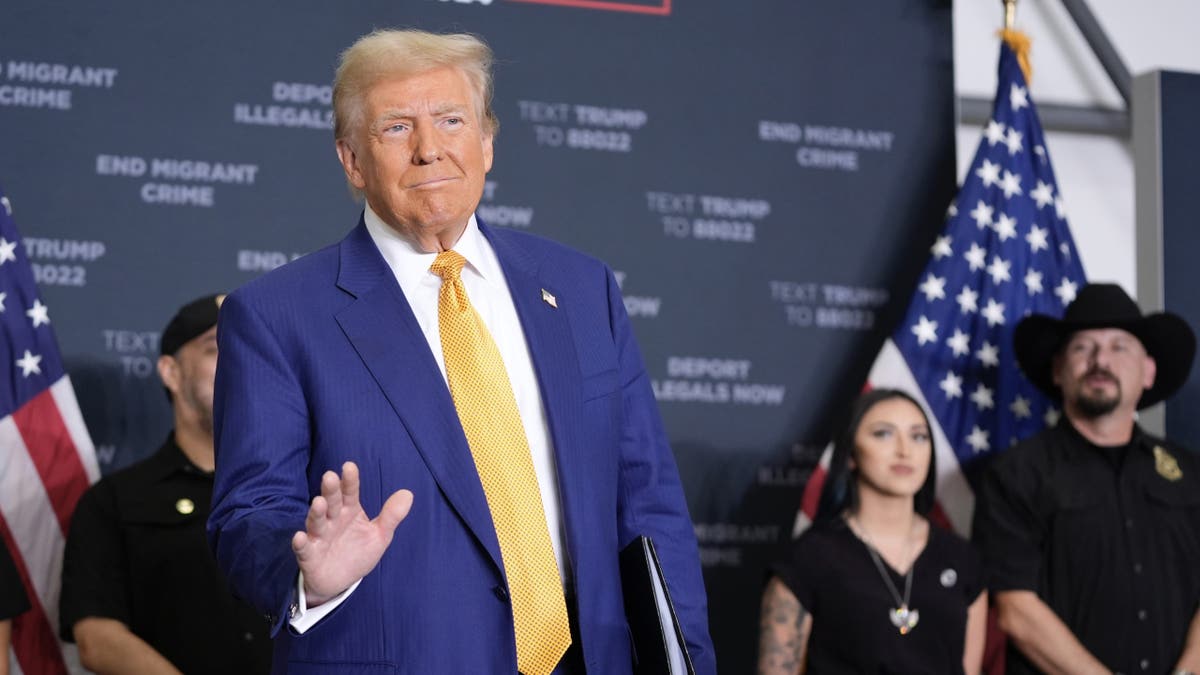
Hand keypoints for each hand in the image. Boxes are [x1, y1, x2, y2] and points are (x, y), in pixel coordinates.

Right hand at [291, 461, 412, 605]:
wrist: (340, 582)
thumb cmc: (358, 552)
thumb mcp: (379, 535)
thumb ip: (391, 516)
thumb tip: (408, 493)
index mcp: (349, 511)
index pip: (350, 492)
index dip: (350, 480)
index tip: (349, 466)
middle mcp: (332, 520)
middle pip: (332, 502)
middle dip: (330, 491)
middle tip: (330, 477)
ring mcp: (319, 537)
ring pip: (316, 522)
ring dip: (316, 512)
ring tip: (319, 503)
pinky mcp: (309, 556)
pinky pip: (304, 548)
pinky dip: (301, 543)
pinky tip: (300, 537)